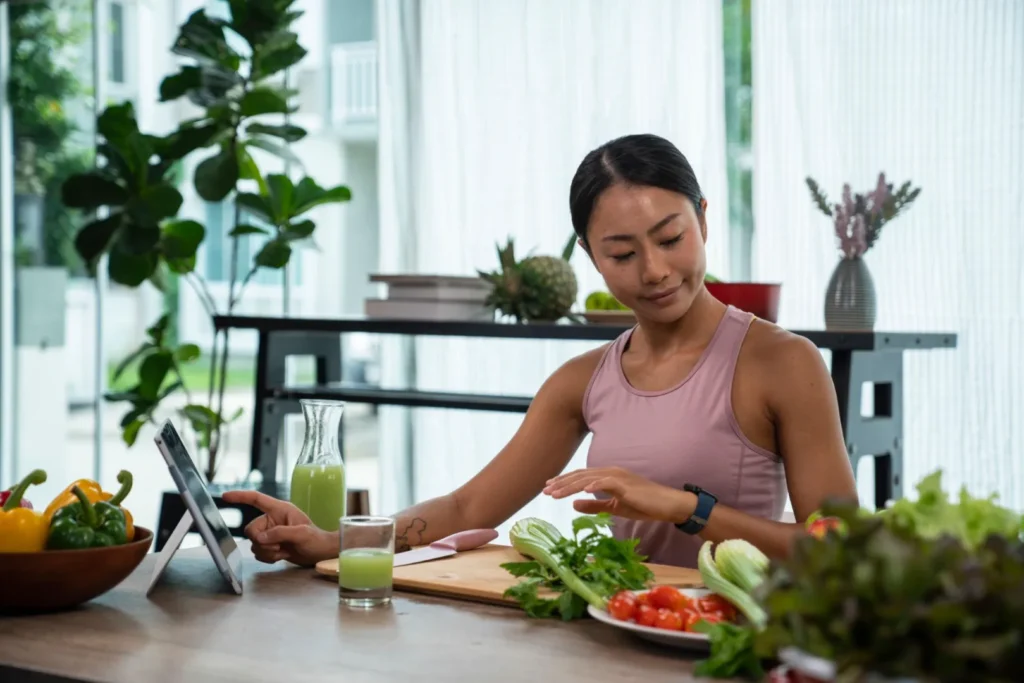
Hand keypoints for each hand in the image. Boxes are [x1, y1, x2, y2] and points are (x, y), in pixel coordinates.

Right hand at [220, 490, 336, 566]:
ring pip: (254, 544)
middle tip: (279, 547)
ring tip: (284, 551)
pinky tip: (282, 556)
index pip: (256, 499)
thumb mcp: (301, 534)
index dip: (240, 497)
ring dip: (267, 552)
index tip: (225, 496)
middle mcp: (272, 520)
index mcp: (279, 510)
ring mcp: (270, 533)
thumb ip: (280, 533)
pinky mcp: (270, 545)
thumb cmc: (316, 539)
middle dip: (262, 542)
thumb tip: (260, 538)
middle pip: (251, 530)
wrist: (320, 553)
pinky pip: (258, 552)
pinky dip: (268, 557)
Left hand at [542, 467, 694, 522]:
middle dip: (561, 483)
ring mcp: (618, 477)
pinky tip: (582, 490)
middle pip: (580, 475)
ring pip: (589, 478)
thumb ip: (594, 505)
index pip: (580, 477)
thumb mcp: (614, 507)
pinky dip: (594, 485)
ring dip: (571, 485)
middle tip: (545, 491)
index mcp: (607, 476)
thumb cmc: (643, 505)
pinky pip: (607, 482)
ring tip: (556, 493)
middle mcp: (610, 472)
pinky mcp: (626, 484)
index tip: (548, 488)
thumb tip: (574, 504)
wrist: (667, 505)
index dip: (564, 482)